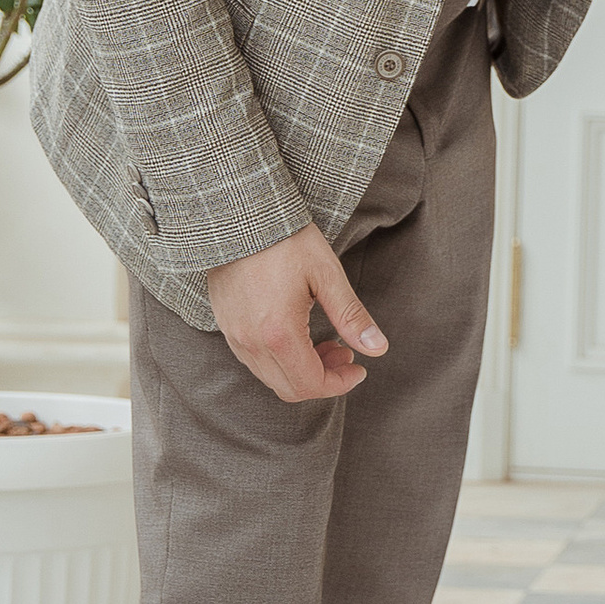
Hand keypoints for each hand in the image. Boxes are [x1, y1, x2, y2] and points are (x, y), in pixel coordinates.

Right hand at [206, 224, 388, 403]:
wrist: (239, 214)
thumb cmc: (286, 239)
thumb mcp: (327, 274)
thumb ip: (351, 316)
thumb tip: (378, 349)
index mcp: (279, 333)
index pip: (311, 384)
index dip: (340, 384)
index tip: (358, 368)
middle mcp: (251, 342)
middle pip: (290, 389)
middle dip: (324, 379)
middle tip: (344, 352)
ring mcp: (234, 336)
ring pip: (271, 377)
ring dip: (302, 371)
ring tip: (325, 342)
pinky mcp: (226, 325)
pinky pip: (254, 360)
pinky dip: (280, 360)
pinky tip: (296, 334)